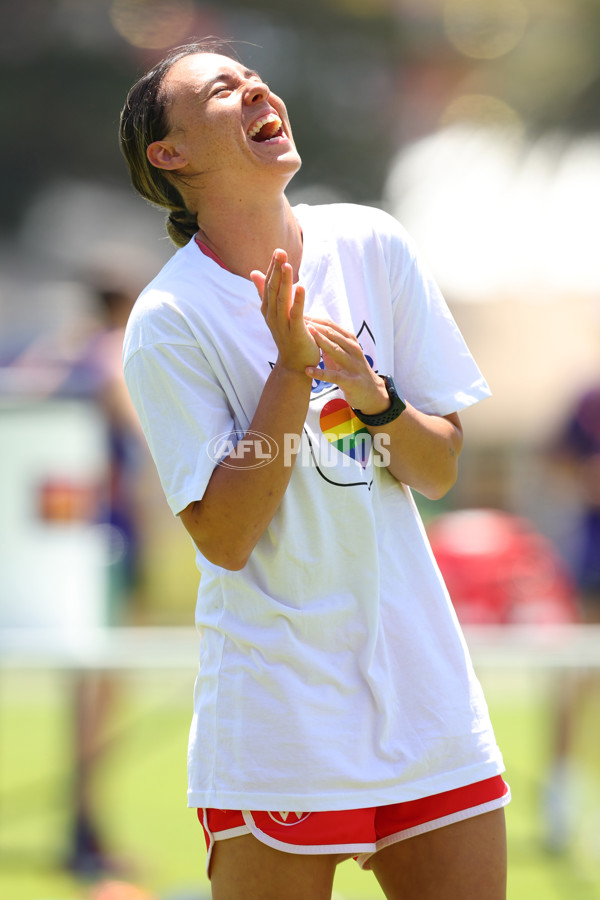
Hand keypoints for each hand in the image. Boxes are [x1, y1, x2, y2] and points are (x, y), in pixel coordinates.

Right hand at [251, 249, 319, 374]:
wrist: (295, 364)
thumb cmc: (287, 336)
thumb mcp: (275, 312)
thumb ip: (265, 292)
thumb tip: (254, 272)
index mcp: (268, 309)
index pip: (269, 285)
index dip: (273, 268)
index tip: (278, 251)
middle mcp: (272, 316)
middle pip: (273, 289)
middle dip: (277, 270)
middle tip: (280, 252)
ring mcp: (283, 325)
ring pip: (282, 300)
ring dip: (284, 282)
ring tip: (287, 265)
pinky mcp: (296, 332)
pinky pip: (296, 314)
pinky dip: (298, 300)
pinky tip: (301, 287)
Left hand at [305, 318, 388, 412]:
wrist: (371, 392)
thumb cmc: (352, 370)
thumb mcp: (343, 352)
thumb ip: (331, 341)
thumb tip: (311, 327)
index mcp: (350, 340)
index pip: (331, 325)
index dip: (315, 319)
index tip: (300, 314)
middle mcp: (353, 349)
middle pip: (333, 334)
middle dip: (315, 326)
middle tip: (299, 320)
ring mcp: (353, 365)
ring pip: (335, 350)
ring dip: (320, 342)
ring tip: (306, 335)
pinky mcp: (351, 381)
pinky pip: (333, 376)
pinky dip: (320, 373)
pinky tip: (308, 370)